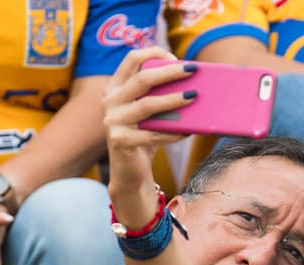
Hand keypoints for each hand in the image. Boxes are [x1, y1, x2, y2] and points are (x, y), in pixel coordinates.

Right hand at [104, 47, 195, 224]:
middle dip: (169, 72)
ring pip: (147, 106)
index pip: (131, 59)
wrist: (129, 172)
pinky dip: (172, 132)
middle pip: (142, 79)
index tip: (175, 57)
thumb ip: (158, 97)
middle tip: (192, 69)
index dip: (153, 53)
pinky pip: (152, 135)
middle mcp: (110, 101)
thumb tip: (192, 84)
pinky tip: (188, 130)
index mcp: (115, 88)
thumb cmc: (143, 137)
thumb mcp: (148, 114)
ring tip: (194, 96)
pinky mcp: (120, 141)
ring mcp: (113, 121)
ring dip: (173, 100)